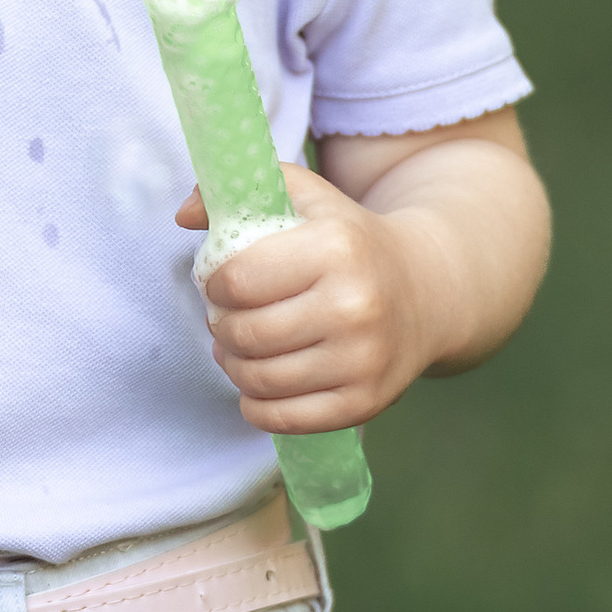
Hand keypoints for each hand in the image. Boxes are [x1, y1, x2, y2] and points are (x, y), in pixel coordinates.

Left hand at [172, 163, 447, 436]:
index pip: (238, 280)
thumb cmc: (352, 241)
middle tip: (226, 320)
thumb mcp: (306, 198)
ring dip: (233, 366)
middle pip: (245, 334)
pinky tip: (257, 386)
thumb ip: (239, 191)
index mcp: (335, 248)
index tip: (221, 284)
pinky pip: (285, 419)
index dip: (215, 285)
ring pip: (259, 379)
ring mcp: (362, 360)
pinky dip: (257, 406)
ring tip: (237, 350)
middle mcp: (353, 307)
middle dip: (221, 327)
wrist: (430, 291)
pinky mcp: (364, 402)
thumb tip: (182, 215)